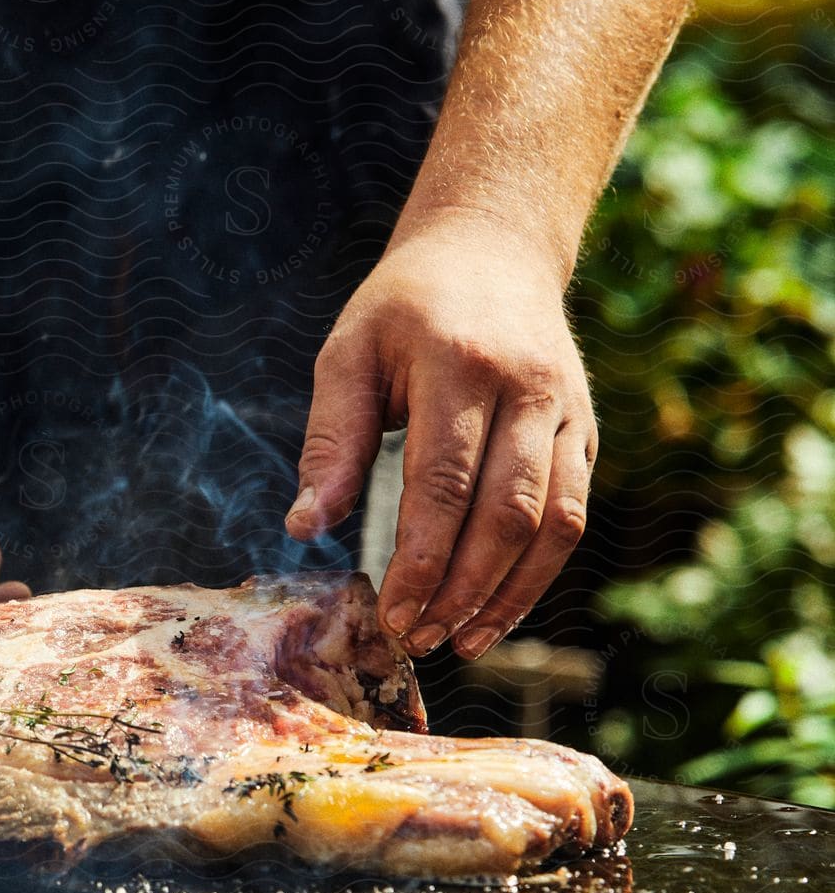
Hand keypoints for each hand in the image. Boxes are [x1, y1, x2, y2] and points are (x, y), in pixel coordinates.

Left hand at [286, 211, 596, 659]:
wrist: (493, 249)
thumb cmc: (404, 310)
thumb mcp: (349, 354)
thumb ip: (331, 441)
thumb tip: (304, 527)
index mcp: (460, 365)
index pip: (444, 484)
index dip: (420, 561)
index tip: (390, 615)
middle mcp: (528, 389)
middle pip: (506, 514)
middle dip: (461, 589)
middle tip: (417, 640)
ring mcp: (569, 411)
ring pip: (553, 524)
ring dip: (507, 595)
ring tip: (458, 642)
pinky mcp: (587, 431)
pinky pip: (573, 516)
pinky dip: (538, 575)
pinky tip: (495, 613)